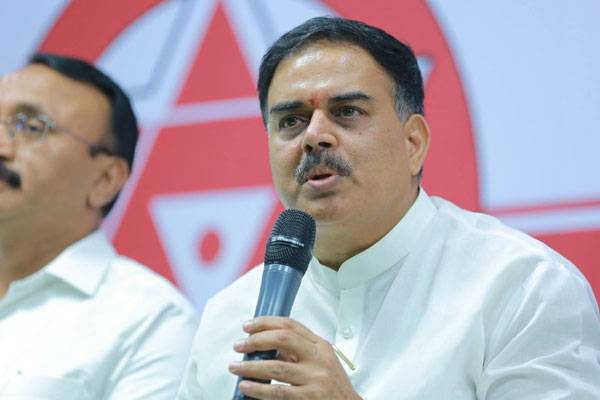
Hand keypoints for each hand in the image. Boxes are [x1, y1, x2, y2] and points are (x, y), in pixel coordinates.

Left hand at [229, 316, 361, 399]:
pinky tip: (246, 386)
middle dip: (256, 340)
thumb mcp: (320, 363)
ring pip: (276, 367)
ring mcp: (316, 378)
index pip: (290, 325)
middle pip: (283, 339)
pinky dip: (259, 389)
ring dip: (250, 366)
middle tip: (239, 346)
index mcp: (320, 346)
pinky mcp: (310, 397)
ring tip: (235, 367)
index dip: (265, 323)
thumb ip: (297, 353)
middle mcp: (319, 358)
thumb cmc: (333, 388)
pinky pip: (278, 392)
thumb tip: (266, 346)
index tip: (247, 326)